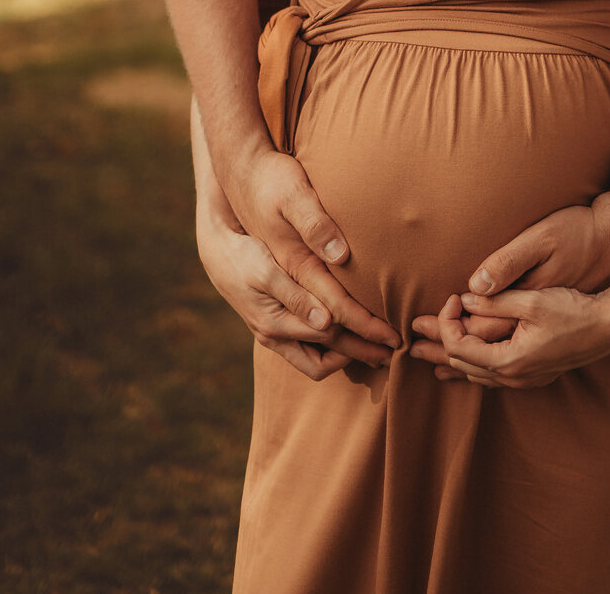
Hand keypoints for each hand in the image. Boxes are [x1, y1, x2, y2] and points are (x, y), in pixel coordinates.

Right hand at [197, 203, 385, 380]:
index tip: (392, 338)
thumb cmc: (244, 255)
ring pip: (316, 358)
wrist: (216, 249)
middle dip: (360, 354)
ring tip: (377, 345)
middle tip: (393, 349)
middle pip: (326, 359)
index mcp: (276, 323)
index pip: (330, 338)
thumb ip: (296, 295)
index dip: (364, 338)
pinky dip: (331, 344)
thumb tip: (327, 322)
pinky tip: (350, 330)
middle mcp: (276, 335)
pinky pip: (308, 345)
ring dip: (347, 353)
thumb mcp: (266, 270)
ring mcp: (275, 332)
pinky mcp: (277, 322)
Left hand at [436, 286, 609, 388]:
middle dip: (437, 344)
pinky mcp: (534, 374)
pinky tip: (465, 363)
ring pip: (476, 374)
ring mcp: (524, 379)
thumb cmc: (575, 310)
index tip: (455, 295)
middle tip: (415, 328)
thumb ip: (496, 300)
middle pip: (461, 364)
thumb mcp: (533, 299)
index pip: (458, 346)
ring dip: (451, 358)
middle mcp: (513, 377)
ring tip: (427, 353)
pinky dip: (473, 364)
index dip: (447, 320)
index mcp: (509, 361)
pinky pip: (492, 375)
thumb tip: (465, 299)